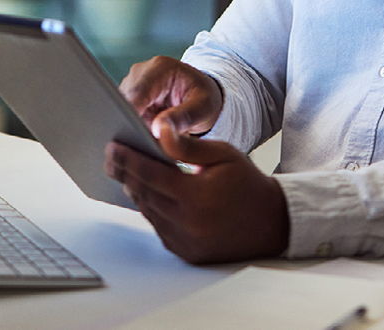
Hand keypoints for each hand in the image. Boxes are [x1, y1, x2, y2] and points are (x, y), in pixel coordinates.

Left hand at [104, 120, 289, 263]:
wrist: (271, 222)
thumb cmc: (247, 184)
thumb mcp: (223, 154)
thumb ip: (188, 146)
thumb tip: (160, 131)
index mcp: (197, 195)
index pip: (151, 174)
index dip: (128, 159)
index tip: (113, 147)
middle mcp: (188, 222)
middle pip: (144, 194)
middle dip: (126, 173)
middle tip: (112, 158)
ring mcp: (186, 241)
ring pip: (149, 212)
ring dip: (136, 191)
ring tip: (127, 173)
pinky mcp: (187, 252)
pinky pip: (160, 228)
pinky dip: (151, 210)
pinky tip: (148, 195)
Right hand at [119, 56, 222, 136]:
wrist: (201, 93)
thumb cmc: (205, 97)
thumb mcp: (203, 107)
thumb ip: (183, 117)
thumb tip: (157, 129)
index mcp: (160, 68)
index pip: (138, 92)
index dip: (130, 113)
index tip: (131, 135)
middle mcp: (140, 73)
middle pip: (124, 102)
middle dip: (131, 126)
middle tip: (144, 148)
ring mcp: (132, 86)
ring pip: (120, 112)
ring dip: (132, 130)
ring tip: (149, 146)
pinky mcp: (129, 99)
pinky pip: (124, 118)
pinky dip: (134, 131)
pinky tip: (146, 142)